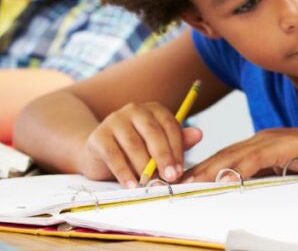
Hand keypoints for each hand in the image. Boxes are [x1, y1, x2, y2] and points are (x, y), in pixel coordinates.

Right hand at [79, 101, 202, 187]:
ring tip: (151, 184)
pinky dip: (124, 173)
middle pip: (153, 133)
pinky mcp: (98, 137)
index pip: (170, 126)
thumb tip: (199, 135)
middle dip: (164, 157)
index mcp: (154, 110)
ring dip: (144, 168)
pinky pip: (114, 156)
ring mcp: (114, 121)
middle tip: (171, 178)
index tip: (181, 170)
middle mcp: (134, 110)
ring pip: (134, 145)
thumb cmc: (136, 150)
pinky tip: (132, 186)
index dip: (177, 149)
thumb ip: (178, 141)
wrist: (99, 154)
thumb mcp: (158, 146)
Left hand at [181, 124, 297, 189]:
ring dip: (209, 170)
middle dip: (196, 169)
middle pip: (222, 155)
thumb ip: (266, 176)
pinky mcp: (285, 146)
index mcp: (260, 144)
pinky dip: (238, 168)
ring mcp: (272, 140)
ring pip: (233, 155)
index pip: (224, 157)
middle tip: (172, 184)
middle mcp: (262, 139)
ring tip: (187, 183)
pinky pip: (256, 159)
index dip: (201, 168)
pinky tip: (224, 178)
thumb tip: (245, 191)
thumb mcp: (286, 170)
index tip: (180, 183)